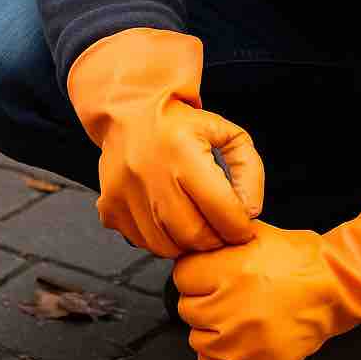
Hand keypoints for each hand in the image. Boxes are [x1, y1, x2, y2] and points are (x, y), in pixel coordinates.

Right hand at [68, 28, 262, 257]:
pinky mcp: (110, 208)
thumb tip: (249, 211)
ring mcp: (126, 194)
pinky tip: (169, 220)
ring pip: (170, 246)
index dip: (239, 227)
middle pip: (195, 235)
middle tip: (220, 228)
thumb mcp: (226, 133)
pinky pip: (145, 244)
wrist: (129, 113)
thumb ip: (250, 170)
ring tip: (194, 222)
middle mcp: (150, 173)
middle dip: (216, 240)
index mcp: (182, 151)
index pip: (221, 209)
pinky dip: (164, 241)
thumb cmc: (180, 126)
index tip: (243, 227)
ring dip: (189, 243)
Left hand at [175, 178, 360, 359]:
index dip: (199, 277)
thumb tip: (190, 251)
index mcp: (229, 271)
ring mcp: (243, 342)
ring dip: (216, 333)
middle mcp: (232, 307)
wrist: (337, 287)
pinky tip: (242, 345)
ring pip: (200, 342)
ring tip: (243, 321)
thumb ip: (217, 245)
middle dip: (207, 304)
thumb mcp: (254, 236)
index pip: (183, 278)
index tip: (215, 279)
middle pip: (188, 310)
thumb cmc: (300, 262)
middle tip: (234, 300)